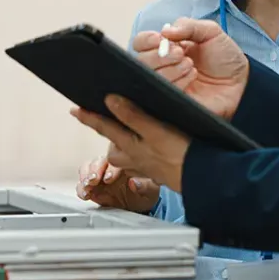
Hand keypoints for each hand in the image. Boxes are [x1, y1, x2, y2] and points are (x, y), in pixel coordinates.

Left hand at [71, 96, 189, 191]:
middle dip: (108, 133)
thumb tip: (109, 100)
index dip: (88, 117)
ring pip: (127, 153)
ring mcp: (146, 165)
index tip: (74, 110)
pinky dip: (141, 151)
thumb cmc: (181, 156)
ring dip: (125, 143)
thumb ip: (131, 116)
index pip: (103, 128)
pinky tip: (151, 146)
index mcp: (129, 147)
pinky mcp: (158, 169)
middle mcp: (134, 158)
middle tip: (104, 119)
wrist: (204, 179)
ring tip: (129, 131)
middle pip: (113, 145)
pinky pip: (141, 160)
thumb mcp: (155, 131)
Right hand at [76, 148, 159, 212]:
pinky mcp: (92, 185)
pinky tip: (84, 193)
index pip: (116, 159)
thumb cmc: (146, 192)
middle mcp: (111, 164)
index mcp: (126, 161)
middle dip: (95, 169)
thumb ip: (144, 186)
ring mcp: (100, 173)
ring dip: (85, 176)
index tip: (109, 178)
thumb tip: (134, 182)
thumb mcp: (151, 190)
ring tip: (87, 186)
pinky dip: (81, 187)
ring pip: (88, 167)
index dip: (111, 168)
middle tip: (94, 180)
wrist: (138, 204)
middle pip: (99, 160)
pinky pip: (82, 182)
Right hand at [135, 18, 248, 120]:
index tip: (160, 39)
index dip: (146, 40)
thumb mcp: (210, 32)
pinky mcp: (173, 102)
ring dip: (170, 68)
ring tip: (190, 64)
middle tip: (179, 52)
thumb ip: (188, 26)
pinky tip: (193, 77)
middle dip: (158, 55)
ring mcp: (166, 86)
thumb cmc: (224, 57)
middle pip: (140, 61)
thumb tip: (165, 31)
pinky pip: (164, 93)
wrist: (243, 82)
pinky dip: (178, 82)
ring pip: (150, 78)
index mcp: (165, 47)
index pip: (140, 43)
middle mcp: (161, 67)